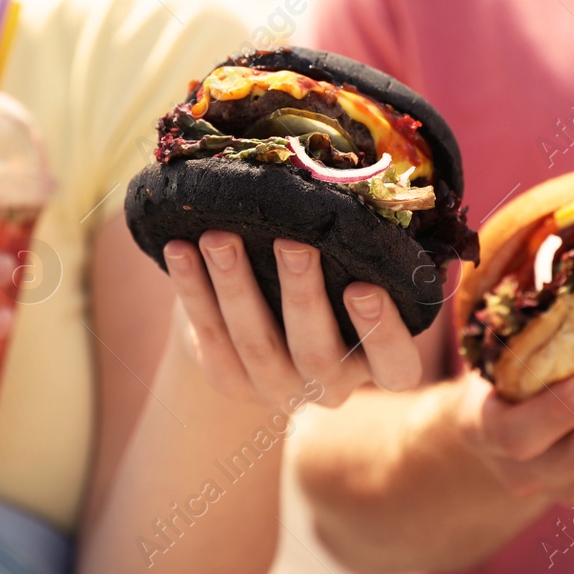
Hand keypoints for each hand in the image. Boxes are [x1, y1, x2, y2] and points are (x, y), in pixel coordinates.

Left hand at [161, 231, 423, 408]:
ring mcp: (277, 387)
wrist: (268, 326)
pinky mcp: (229, 379)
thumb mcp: (358, 273)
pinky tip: (179, 249)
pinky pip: (209, 335)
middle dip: (302, 294)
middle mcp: (331, 385)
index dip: (382, 331)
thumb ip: (365, 250)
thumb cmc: (335, 282)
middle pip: (317, 352)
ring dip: (235, 285)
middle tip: (292, 242)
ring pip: (255, 342)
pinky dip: (193, 289)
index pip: (395, 363)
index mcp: (378, 366)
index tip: (364, 287)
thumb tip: (363, 185)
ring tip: (219, 237)